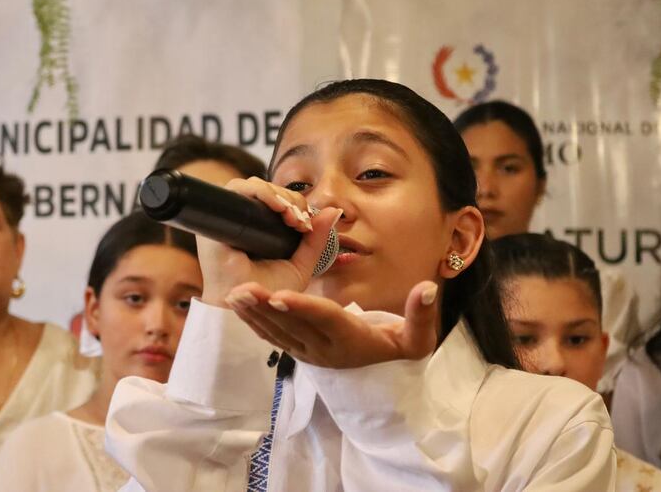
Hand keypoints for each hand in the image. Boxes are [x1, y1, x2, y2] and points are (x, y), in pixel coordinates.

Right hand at [198, 177, 341, 307]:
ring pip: (252, 185)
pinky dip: (261, 192)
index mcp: (256, 229)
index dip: (293, 203)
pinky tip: (278, 208)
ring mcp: (226, 219)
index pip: (274, 200)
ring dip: (277, 195)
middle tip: (300, 222)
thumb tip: (333, 210)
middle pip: (265, 190)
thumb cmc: (270, 294)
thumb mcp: (300, 263)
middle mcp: (240, 221)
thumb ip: (316, 239)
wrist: (250, 310)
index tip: (306, 225)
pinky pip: (237, 190)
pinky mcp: (216, 219)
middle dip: (289, 199)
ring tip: (291, 218)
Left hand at [224, 280, 439, 367]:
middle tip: (241, 290)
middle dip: (266, 307)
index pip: (324, 319)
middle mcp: (324, 349)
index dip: (302, 307)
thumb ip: (421, 315)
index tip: (279, 294)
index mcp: (349, 339)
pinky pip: (274, 338)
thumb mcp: (417, 338)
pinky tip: (239, 309)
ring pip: (278, 333)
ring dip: (254, 315)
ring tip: (233, 297)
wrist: (384, 373)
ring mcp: (309, 353)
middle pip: (293, 325)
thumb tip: (427, 287)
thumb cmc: (399, 350)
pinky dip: (255, 323)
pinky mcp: (299, 353)